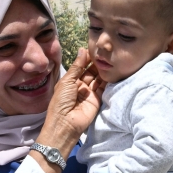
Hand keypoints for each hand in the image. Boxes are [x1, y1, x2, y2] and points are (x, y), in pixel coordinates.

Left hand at [32, 48, 105, 172]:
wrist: (65, 124)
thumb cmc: (61, 102)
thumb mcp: (67, 81)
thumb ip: (77, 66)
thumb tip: (82, 50)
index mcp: (70, 81)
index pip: (81, 67)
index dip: (87, 59)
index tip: (95, 48)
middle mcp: (81, 86)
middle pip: (91, 72)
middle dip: (96, 63)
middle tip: (105, 53)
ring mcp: (90, 93)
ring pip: (98, 79)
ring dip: (102, 70)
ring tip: (109, 59)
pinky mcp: (98, 100)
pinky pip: (104, 88)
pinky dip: (107, 80)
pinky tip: (112, 70)